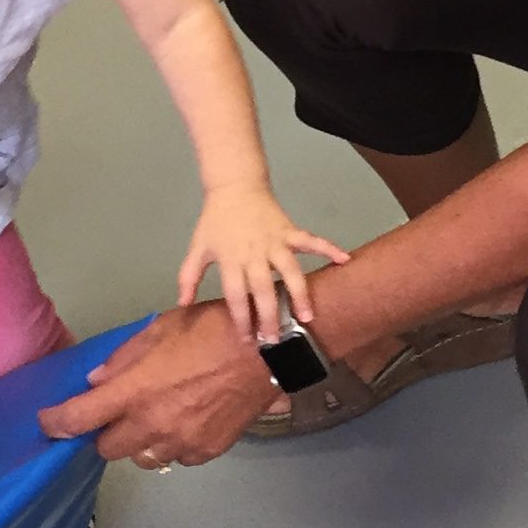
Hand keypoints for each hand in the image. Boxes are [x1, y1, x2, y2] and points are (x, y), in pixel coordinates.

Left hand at [38, 303, 272, 466]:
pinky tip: (187, 420)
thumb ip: (126, 357)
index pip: (81, 418)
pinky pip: (176, 457)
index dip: (56, 424)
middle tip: (119, 411)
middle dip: (106, 432)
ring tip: (157, 416)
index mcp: (137, 389)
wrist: (269, 351)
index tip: (47, 424)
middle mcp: (153, 424)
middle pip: (108, 449)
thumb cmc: (213, 329)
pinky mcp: (206, 452)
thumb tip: (98, 381)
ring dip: (140, 441)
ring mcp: (181, 443)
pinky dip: (173, 443)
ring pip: (143, 458)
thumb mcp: (164, 328)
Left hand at [177, 182, 349, 339]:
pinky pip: (312, 241)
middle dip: (270, 316)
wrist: (235, 187)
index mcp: (231, 260)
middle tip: (276, 339)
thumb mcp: (198, 248)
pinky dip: (329, 248)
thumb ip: (189, 276)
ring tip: (307, 317)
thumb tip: (182, 304)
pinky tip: (345, 260)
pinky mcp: (290, 231)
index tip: (247, 340)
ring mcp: (275, 242)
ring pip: (290, 271)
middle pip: (264, 289)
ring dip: (300, 294)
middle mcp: (254, 254)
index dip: (241, 319)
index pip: (236, 295)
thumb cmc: (216, 221)